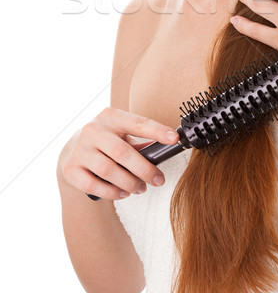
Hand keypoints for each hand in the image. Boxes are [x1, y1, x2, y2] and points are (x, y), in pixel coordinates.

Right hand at [58, 107, 178, 200]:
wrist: (72, 151)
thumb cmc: (106, 141)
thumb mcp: (121, 134)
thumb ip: (140, 142)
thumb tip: (166, 150)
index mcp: (110, 116)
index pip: (137, 122)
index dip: (157, 130)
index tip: (174, 139)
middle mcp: (92, 130)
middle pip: (122, 151)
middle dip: (144, 169)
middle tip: (158, 180)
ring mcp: (79, 149)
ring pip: (108, 170)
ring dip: (129, 183)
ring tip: (140, 188)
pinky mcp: (70, 169)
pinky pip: (94, 185)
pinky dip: (112, 192)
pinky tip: (123, 193)